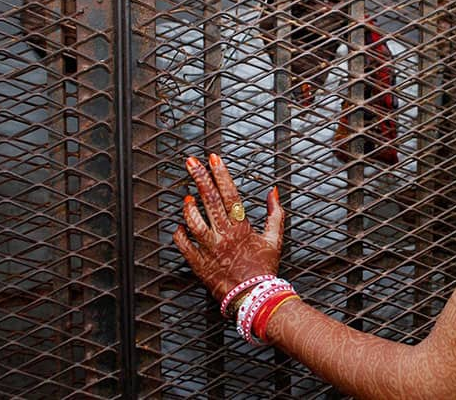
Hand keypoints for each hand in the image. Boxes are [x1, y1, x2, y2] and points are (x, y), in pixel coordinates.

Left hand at [174, 154, 283, 303]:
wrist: (255, 297)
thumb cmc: (265, 268)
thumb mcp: (275, 238)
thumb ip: (275, 213)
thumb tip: (274, 191)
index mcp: (242, 227)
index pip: (229, 194)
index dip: (221, 174)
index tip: (213, 158)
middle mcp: (224, 235)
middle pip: (209, 200)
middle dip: (199, 178)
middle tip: (191, 162)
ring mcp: (210, 249)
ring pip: (194, 222)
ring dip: (189, 207)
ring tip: (187, 197)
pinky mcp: (200, 263)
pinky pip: (184, 246)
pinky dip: (180, 234)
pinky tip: (180, 226)